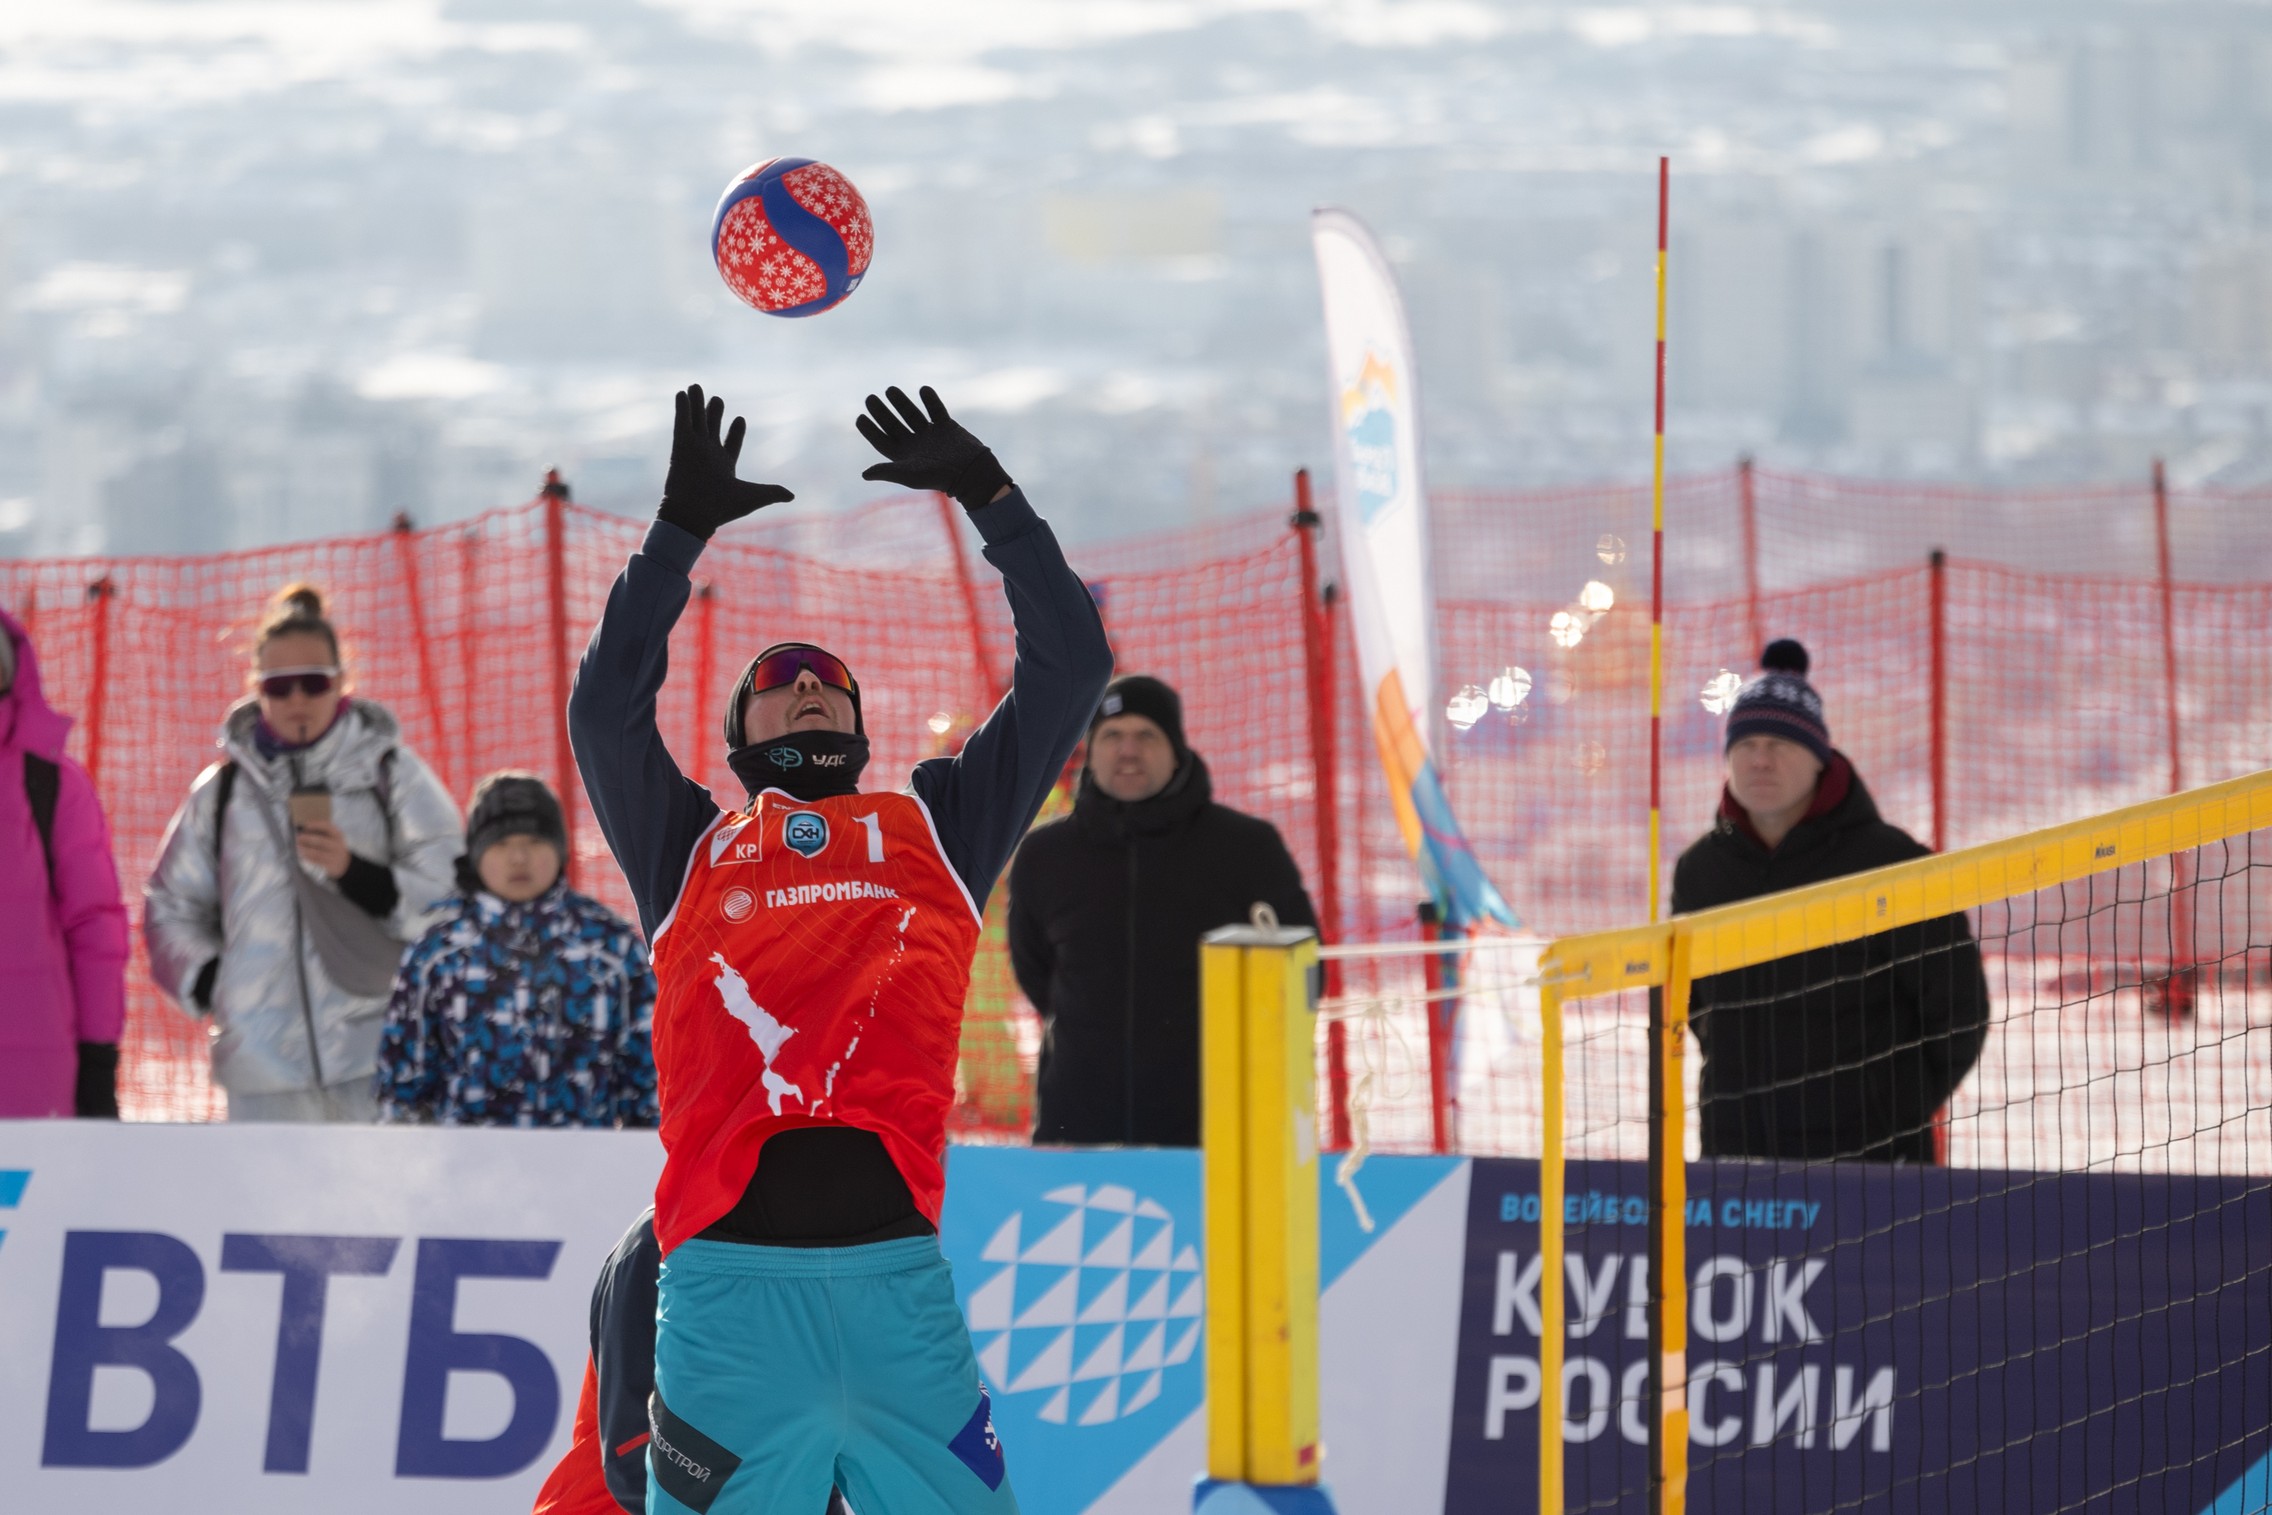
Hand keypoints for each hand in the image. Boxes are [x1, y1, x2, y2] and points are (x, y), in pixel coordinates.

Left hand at [294, 818, 351, 878]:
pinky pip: (317, 861)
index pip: (328, 827)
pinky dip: (308, 857)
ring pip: (317, 853)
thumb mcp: (331, 837)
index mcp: (338, 835)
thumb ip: (320, 832)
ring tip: (297, 847)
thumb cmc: (331, 846)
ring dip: (306, 850)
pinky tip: (302, 854)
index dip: (317, 825)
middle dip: (308, 839)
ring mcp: (334, 856)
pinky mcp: (330, 865)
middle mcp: (337, 845)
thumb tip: (303, 830)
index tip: (306, 825)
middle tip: (298, 837)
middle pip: (321, 841)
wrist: (343, 862)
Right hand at [658, 384, 795, 539]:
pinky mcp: (681, 446)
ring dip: (696, 404)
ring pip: (696, 421)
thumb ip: (772, 492)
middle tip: (717, 399)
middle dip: (714, 413)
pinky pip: (681, 423)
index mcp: (725, 465)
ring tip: (695, 387)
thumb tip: (791, 495)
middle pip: (711, 428)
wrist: (695, 514)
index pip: (731, 444)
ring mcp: (694, 449)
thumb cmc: (724, 508)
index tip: (740, 418)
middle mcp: (708, 455)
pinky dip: (682, 409)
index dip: (736, 431)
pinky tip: (682, 394)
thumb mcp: (754, 497)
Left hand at [856, 385, 1011, 511]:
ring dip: (901, 402)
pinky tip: (923, 389)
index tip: (860, 417)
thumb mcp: (910, 474)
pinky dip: (930, 400)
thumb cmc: (939, 477)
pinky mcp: (947, 427)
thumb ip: (887, 471)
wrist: (971, 472)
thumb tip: (864, 474)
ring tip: (890, 389)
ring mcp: (931, 435)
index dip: (870, 430)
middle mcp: (916, 445)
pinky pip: (936, 410)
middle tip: (870, 398)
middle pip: (893, 425)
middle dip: (881, 412)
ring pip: (912, 415)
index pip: (882, 441)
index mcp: (904, 458)